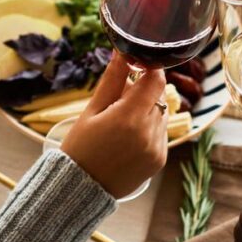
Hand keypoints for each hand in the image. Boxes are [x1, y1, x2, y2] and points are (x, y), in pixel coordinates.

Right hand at [61, 54, 167, 198]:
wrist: (80, 189)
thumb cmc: (80, 147)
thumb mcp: (92, 110)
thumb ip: (113, 80)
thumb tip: (123, 52)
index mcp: (129, 118)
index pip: (155, 80)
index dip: (149, 69)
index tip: (137, 67)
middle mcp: (148, 133)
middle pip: (158, 96)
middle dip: (143, 92)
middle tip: (119, 101)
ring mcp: (156, 148)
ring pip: (161, 114)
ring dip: (147, 111)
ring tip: (121, 124)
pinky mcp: (160, 160)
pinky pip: (161, 133)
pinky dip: (149, 129)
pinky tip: (127, 139)